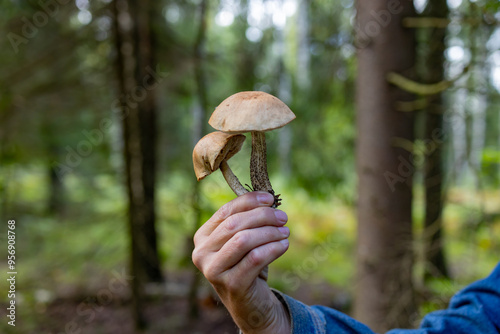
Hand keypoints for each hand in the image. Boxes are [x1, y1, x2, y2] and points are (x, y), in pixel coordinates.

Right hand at [192, 191, 290, 333]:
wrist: (250, 304)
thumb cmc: (247, 266)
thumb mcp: (244, 241)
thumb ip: (249, 221)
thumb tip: (267, 199)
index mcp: (202, 237)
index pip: (225, 211)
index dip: (249, 201)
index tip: (270, 199)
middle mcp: (201, 253)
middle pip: (234, 224)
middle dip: (262, 216)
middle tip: (283, 217)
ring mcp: (213, 270)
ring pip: (244, 240)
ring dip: (269, 232)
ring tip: (285, 232)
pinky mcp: (230, 285)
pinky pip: (255, 259)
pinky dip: (273, 248)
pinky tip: (284, 245)